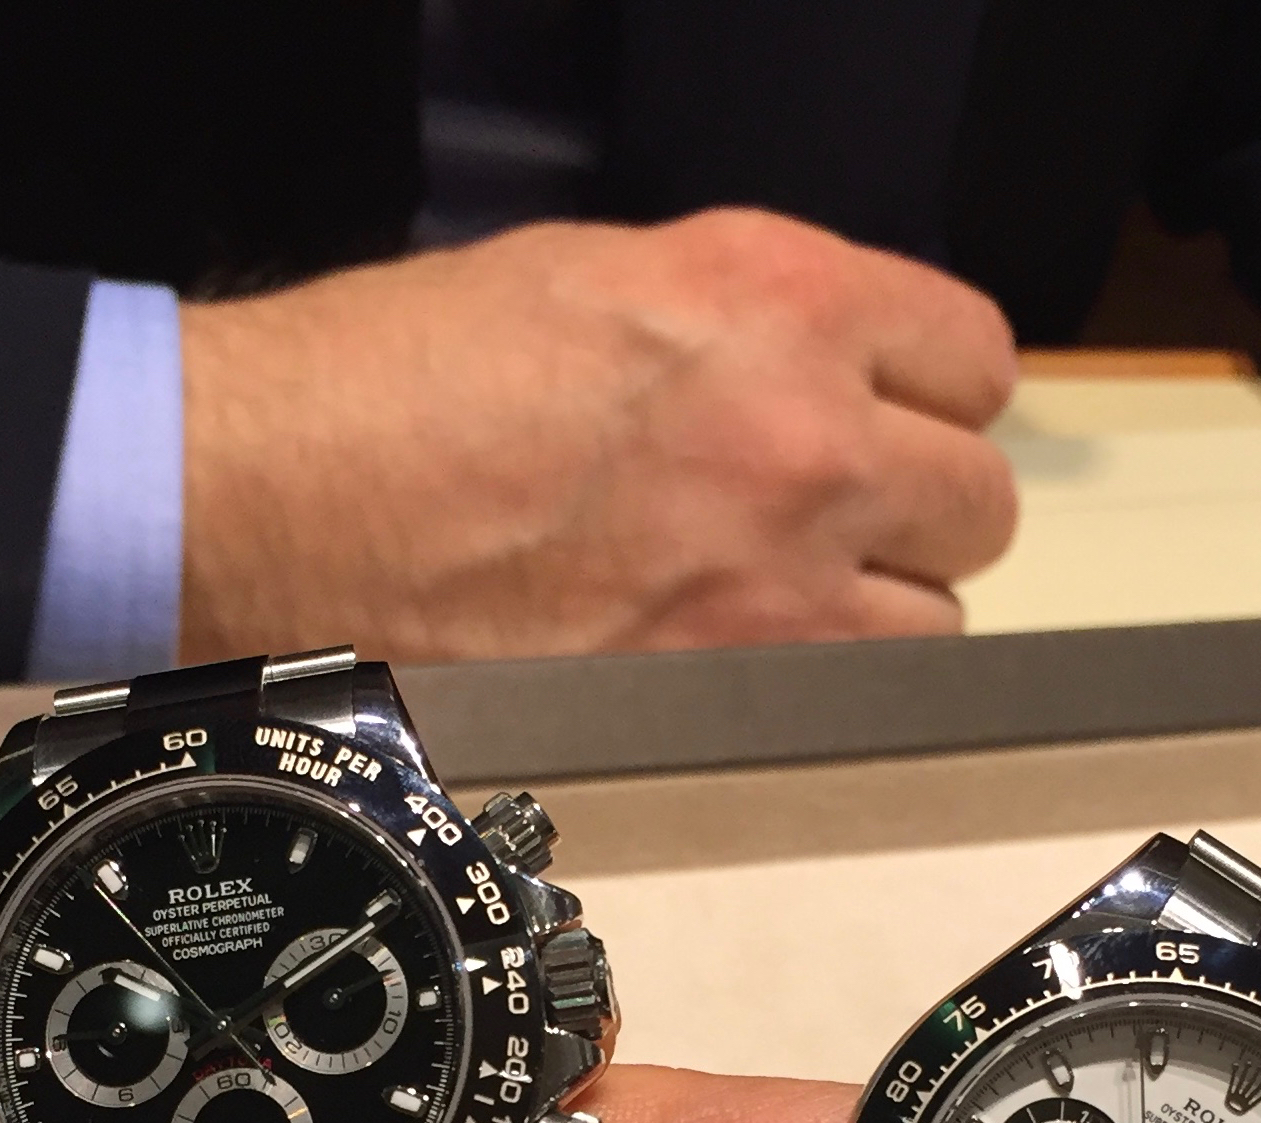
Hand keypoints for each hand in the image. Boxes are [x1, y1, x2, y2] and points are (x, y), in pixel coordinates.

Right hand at [179, 209, 1018, 664]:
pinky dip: (818, 685)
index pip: (974, 357)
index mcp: (774, 299)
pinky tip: (741, 657)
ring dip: (879, 606)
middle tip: (845, 515)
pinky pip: (851, 702)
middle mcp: (801, 436)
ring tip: (779, 598)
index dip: (936, 392)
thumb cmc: (395, 383)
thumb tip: (806, 370)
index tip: (904, 416)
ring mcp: (772, 584)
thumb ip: (742, 324)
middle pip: (978, 499)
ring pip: (935, 617)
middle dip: (920, 506)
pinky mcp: (719, 696)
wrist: (282, 497)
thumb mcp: (598, 283)